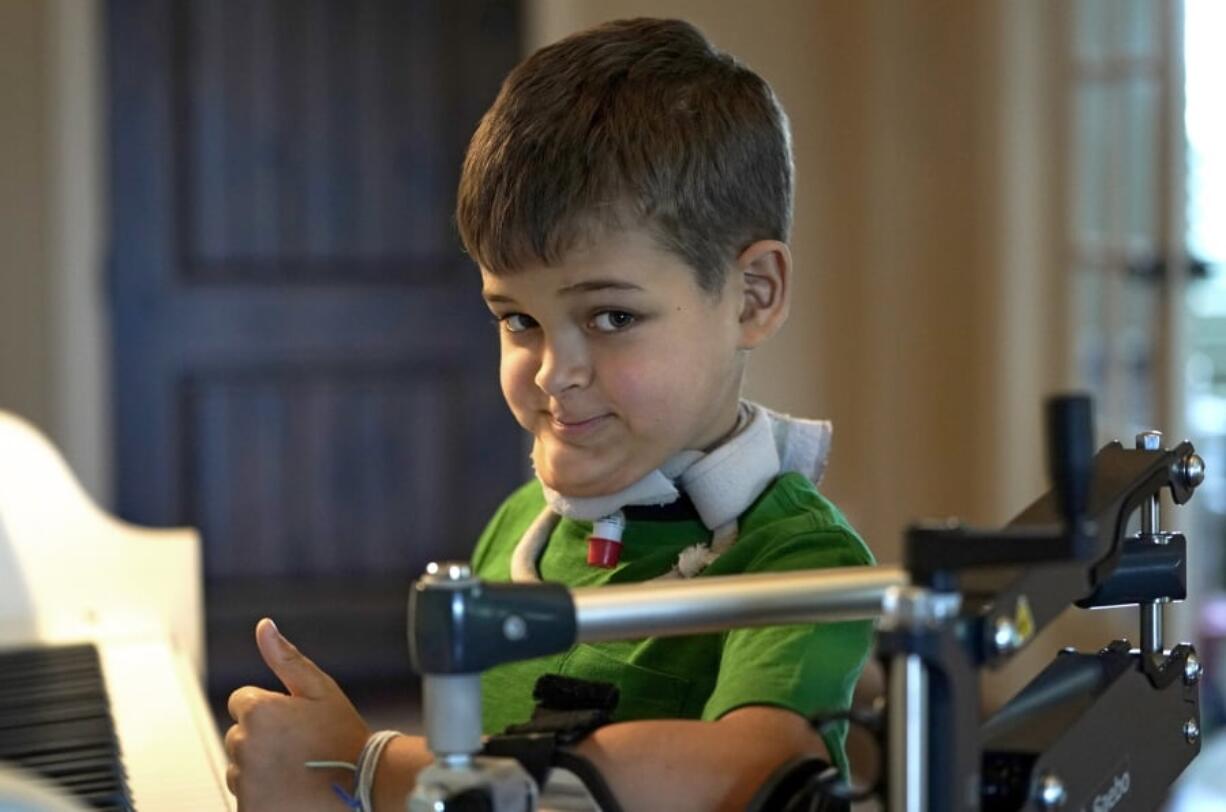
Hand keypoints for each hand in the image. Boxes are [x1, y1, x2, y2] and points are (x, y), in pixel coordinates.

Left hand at [225, 618, 370, 810]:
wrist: (363, 785)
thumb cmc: (344, 736)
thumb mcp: (320, 689)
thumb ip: (285, 657)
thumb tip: (263, 626)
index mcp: (258, 711)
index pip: (240, 702)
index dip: (269, 709)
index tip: (293, 723)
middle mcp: (244, 745)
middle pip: (238, 736)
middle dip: (262, 740)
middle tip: (300, 748)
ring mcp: (244, 781)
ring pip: (240, 768)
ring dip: (260, 769)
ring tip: (297, 772)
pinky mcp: (247, 808)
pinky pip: (244, 797)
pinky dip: (261, 796)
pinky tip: (290, 791)